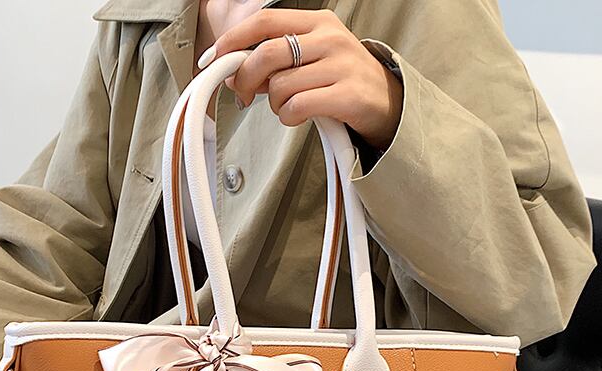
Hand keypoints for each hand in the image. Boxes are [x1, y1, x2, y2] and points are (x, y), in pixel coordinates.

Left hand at [201, 9, 402, 150]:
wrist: (388, 104)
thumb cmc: (342, 81)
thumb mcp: (314, 57)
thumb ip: (278, 60)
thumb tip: (235, 72)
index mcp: (318, 22)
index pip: (264, 22)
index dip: (232, 40)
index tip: (213, 59)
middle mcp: (329, 38)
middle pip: (266, 54)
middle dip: (244, 78)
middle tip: (242, 95)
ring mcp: (340, 66)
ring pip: (280, 85)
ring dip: (273, 104)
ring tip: (286, 107)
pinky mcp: (347, 96)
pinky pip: (298, 107)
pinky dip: (288, 117)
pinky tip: (297, 117)